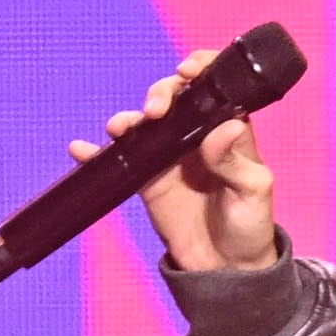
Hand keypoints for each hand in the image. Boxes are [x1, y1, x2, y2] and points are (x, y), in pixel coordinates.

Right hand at [70, 48, 280, 273]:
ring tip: (119, 129)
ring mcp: (169, 154)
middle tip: (154, 111)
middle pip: (175, 97)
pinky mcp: (148, 177)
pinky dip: (98, 152)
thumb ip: (237, 162)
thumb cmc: (250, 225)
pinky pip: (121, 157)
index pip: (215, 86)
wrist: (225, 266)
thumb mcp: (254, 193)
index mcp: (229, 129)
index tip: (187, 69)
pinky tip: (81, 149)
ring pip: (145, 123)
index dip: (201, 69)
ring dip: (129, 118)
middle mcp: (198, 134)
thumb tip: (227, 127)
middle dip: (161, 93)